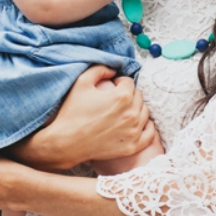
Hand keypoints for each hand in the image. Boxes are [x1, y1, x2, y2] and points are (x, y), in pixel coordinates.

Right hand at [12, 65, 155, 168]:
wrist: (66, 143)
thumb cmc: (72, 112)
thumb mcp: (81, 82)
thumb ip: (99, 69)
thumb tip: (113, 70)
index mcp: (122, 96)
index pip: (129, 82)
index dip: (119, 82)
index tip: (111, 87)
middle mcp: (132, 114)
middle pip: (139, 97)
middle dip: (128, 95)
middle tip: (115, 100)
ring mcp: (133, 131)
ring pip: (145, 113)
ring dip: (136, 109)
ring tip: (122, 112)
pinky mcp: (132, 146)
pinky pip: (149, 134)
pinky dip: (145, 127)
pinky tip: (136, 124)